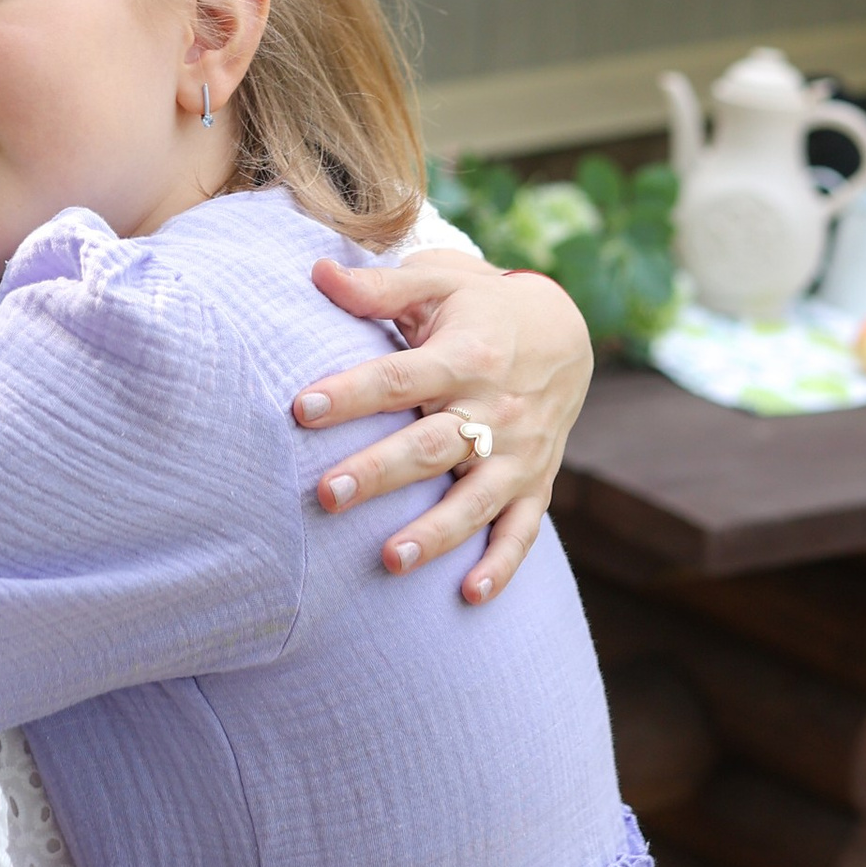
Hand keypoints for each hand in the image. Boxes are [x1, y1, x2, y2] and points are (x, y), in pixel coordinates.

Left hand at [292, 254, 590, 604]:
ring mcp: (519, 454)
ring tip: (388, 559)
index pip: (398, 378)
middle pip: (431, 446)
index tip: (300, 409)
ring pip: (475, 499)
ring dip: (435, 532)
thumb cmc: (479, 308)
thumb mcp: (436, 285)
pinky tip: (468, 595)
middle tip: (327, 493)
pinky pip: (522, 531)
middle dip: (380, 472)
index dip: (350, 393)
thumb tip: (317, 271)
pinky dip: (501, 566)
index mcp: (465, 356)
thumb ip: (377, 289)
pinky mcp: (536, 484)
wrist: (565, 333)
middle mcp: (494, 409)